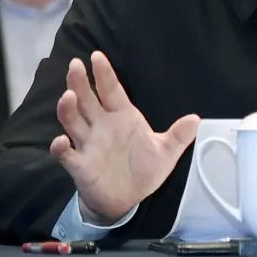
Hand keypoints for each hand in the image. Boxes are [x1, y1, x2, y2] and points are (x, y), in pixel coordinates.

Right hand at [50, 51, 199, 223]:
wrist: (127, 200)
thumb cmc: (143, 169)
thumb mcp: (165, 153)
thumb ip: (178, 136)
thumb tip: (196, 119)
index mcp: (122, 116)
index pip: (112, 90)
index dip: (104, 74)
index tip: (97, 56)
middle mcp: (102, 125)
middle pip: (87, 99)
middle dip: (80, 82)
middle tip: (74, 65)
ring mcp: (88, 144)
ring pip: (73, 121)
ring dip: (68, 109)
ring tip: (68, 96)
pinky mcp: (80, 165)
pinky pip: (66, 154)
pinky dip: (60, 147)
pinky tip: (61, 141)